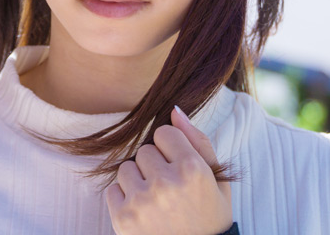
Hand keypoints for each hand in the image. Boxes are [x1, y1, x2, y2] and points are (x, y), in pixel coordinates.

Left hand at [105, 106, 231, 234]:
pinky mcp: (123, 219)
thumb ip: (198, 141)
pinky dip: (125, 201)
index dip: (171, 150)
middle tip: (170, 191)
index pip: (164, 133)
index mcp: (193, 169)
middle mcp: (166, 183)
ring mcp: (142, 202)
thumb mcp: (216, 180)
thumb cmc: (209, 218)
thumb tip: (174, 110)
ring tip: (157, 202)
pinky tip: (145, 214)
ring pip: (126, 168)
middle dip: (155, 166)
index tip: (179, 168)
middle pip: (144, 150)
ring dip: (138, 182)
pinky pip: (113, 191)